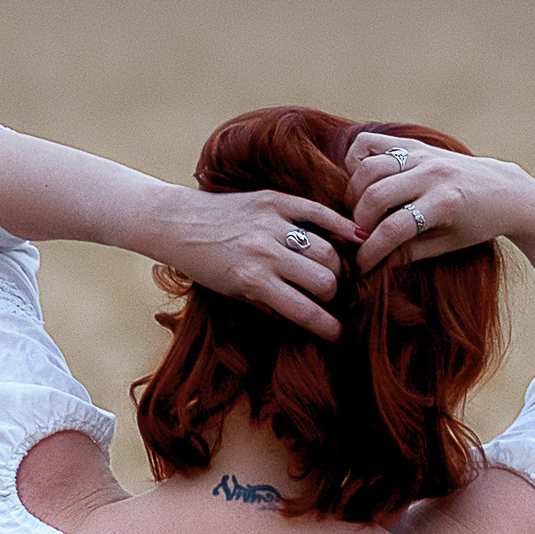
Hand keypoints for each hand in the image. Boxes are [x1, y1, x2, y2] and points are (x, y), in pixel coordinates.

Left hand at [151, 186, 357, 338]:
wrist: (177, 223)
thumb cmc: (202, 264)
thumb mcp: (231, 293)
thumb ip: (268, 303)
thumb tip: (305, 313)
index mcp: (252, 280)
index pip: (303, 310)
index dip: (327, 327)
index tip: (337, 334)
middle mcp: (265, 252)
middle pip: (323, 279)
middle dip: (333, 295)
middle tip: (330, 298)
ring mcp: (271, 223)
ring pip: (326, 249)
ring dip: (336, 267)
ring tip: (333, 273)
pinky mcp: (274, 200)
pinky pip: (317, 212)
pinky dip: (340, 225)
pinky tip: (357, 237)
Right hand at [345, 131, 514, 270]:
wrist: (506, 191)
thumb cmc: (478, 224)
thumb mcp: (448, 244)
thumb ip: (409, 253)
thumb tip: (372, 263)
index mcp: (445, 203)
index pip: (393, 229)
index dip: (370, 251)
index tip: (360, 265)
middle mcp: (433, 174)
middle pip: (376, 197)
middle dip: (359, 223)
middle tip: (359, 238)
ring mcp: (423, 155)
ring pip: (369, 168)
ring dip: (355, 195)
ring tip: (360, 213)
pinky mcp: (416, 144)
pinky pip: (371, 143)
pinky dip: (356, 160)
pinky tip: (361, 182)